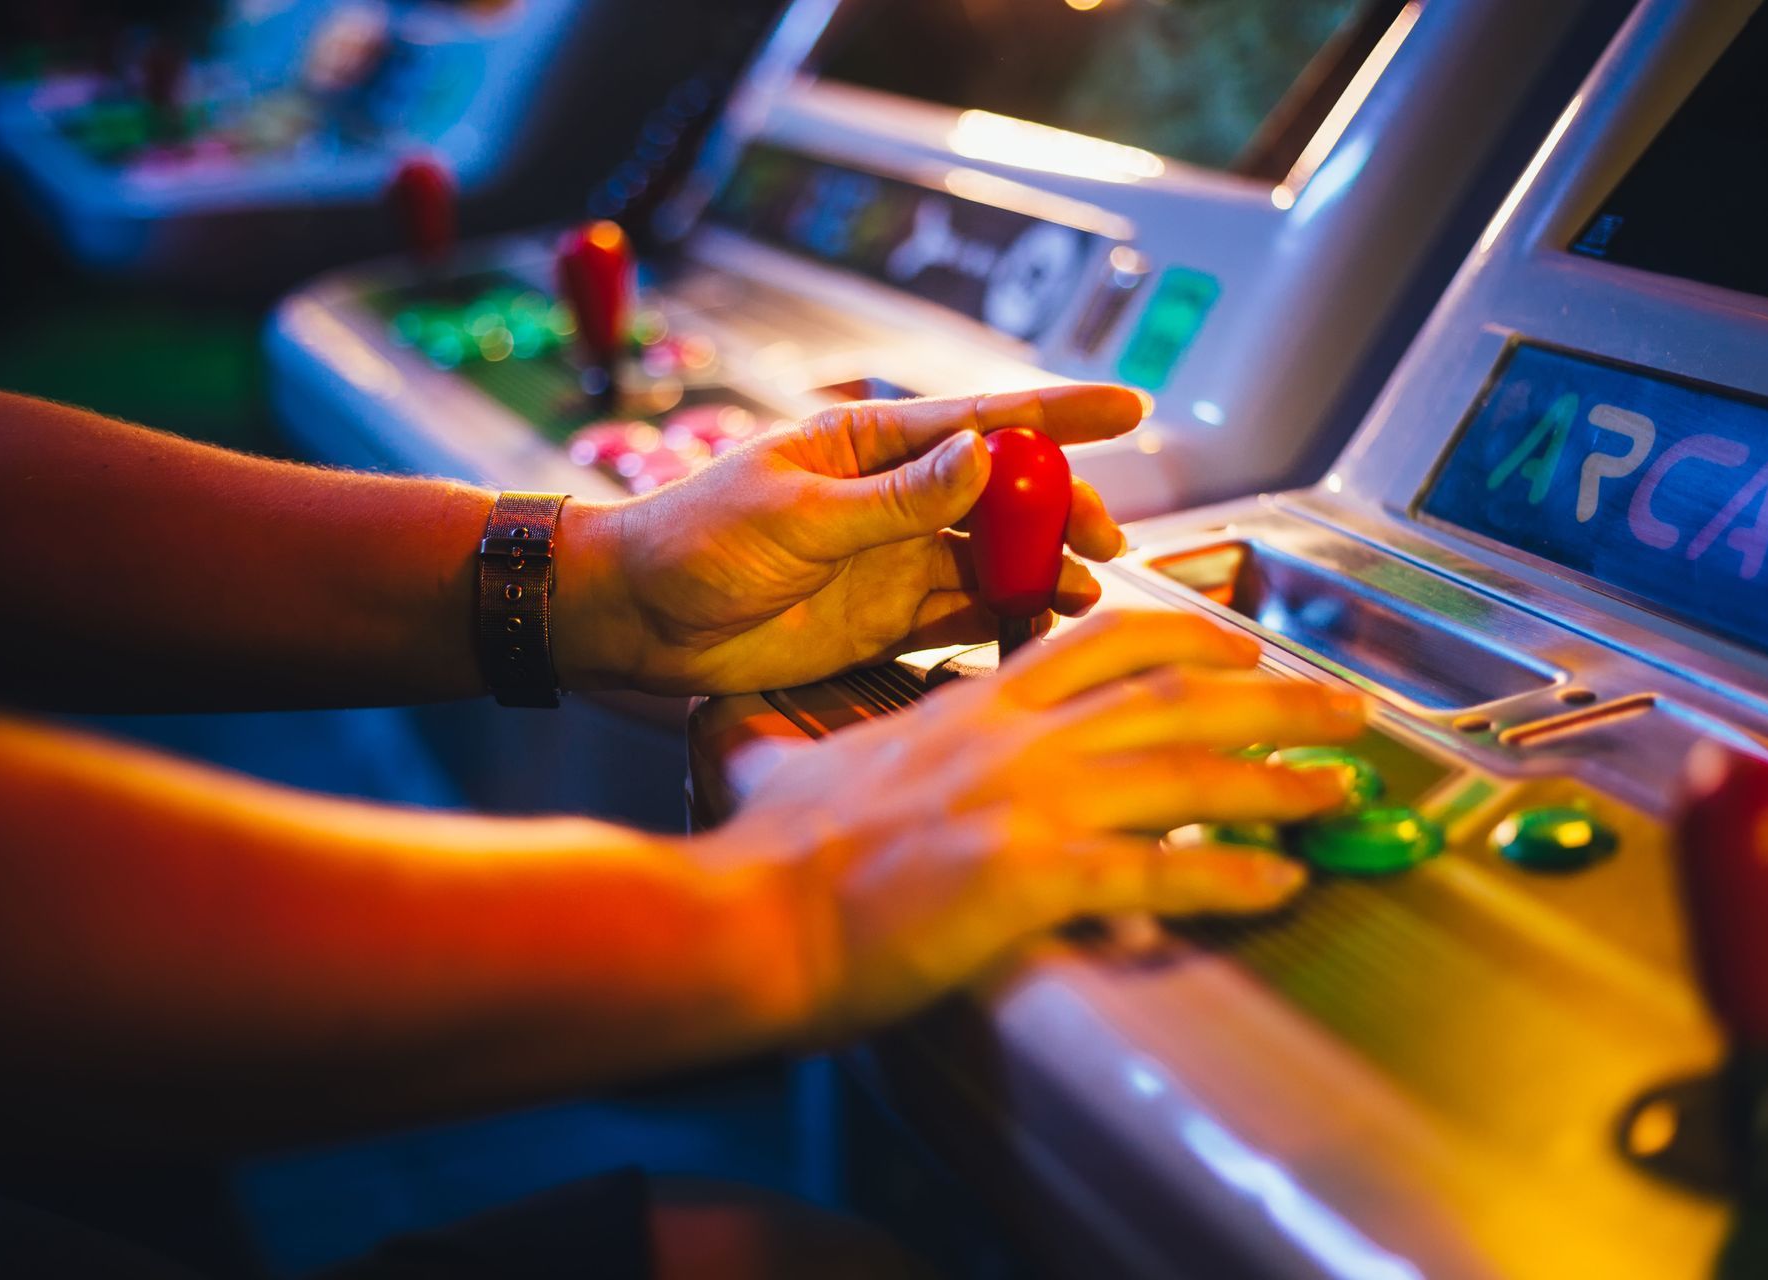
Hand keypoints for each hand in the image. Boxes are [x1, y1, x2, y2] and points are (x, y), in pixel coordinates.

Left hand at [550, 386, 1137, 694]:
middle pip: (1005, 495)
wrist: (637, 620)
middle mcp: (895, 498)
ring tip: (1084, 591)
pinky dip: (1008, 618)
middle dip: (1062, 509)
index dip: (1059, 414)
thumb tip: (982, 458)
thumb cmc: (695, 541)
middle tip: (1106, 538)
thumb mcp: (794, 514)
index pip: (981, 419)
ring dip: (1043, 569)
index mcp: (869, 445)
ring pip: (994, 558)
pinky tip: (1042, 624)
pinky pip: (965, 613)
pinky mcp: (888, 619)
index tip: (1130, 407)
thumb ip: (893, 499)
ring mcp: (896, 559)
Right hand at [713, 611, 1364, 1039]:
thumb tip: (735, 732)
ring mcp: (1026, 803)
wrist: (747, 918)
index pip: (1101, 639)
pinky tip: (1279, 885)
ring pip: (1184, 768)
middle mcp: (1014, 739)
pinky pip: (1157, 871)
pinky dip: (1229, 877)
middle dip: (1274, 695)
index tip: (1240, 644)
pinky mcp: (1028, 879)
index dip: (1188, 634)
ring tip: (1342, 790)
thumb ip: (787, 741)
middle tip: (1345, 708)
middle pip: (1174, 692)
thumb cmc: (768, 854)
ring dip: (1278, 777)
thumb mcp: (782, 763)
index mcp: (973, 706)